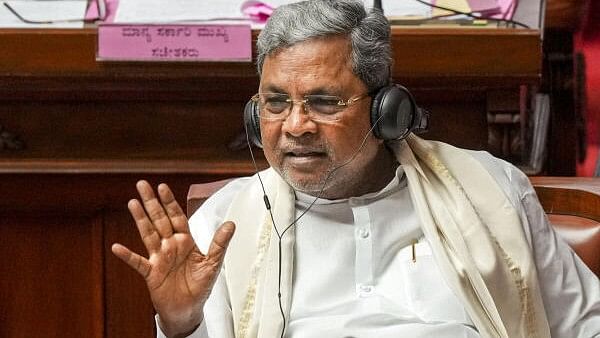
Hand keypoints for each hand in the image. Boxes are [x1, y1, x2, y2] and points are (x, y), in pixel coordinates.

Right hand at [111, 180, 234, 336]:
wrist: (189, 309)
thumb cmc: (200, 285)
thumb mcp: (213, 263)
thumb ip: (220, 243)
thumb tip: (231, 224)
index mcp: (185, 241)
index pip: (176, 216)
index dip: (169, 202)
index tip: (162, 187)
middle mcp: (170, 246)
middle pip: (159, 219)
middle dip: (152, 202)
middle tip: (142, 184)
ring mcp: (159, 258)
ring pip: (148, 234)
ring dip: (140, 219)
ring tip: (132, 203)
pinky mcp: (151, 273)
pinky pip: (138, 262)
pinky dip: (128, 255)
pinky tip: (118, 247)